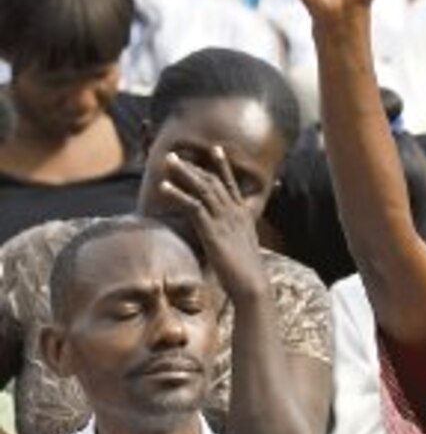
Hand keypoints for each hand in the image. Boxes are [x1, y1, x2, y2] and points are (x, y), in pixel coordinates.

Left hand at [160, 147, 267, 302]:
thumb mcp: (242, 247)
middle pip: (212, 181)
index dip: (222, 165)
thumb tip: (227, 237)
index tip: (215, 149)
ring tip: (168, 161)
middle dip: (193, 166)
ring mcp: (224, 219)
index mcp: (243, 214)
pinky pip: (192, 206)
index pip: (231, 184)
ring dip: (184, 173)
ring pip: (203, 188)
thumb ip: (234, 236)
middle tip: (175, 154)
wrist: (252, 284)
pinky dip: (177, 194)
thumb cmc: (246, 272)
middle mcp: (234, 212)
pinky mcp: (212, 230)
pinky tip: (164, 186)